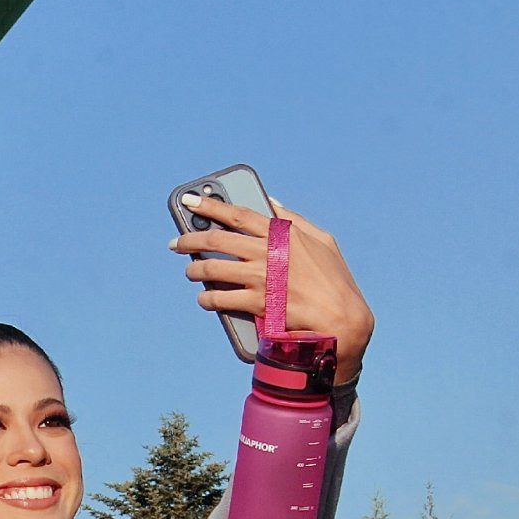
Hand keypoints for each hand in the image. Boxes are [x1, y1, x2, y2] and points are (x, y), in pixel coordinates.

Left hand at [169, 195, 373, 383]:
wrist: (341, 318)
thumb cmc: (333, 279)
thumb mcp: (321, 240)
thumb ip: (293, 220)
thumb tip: (271, 202)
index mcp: (281, 233)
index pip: (236, 214)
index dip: (209, 206)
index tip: (188, 200)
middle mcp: (266, 252)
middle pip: (216, 240)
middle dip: (189, 239)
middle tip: (177, 243)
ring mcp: (259, 278)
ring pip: (211, 270)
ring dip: (194, 270)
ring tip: (190, 271)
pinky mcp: (255, 303)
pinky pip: (218, 299)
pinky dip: (206, 299)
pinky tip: (204, 299)